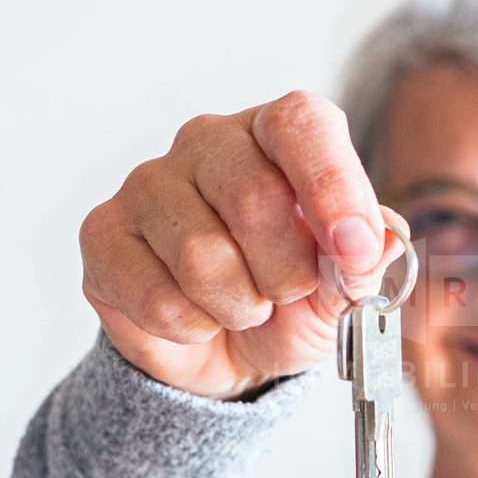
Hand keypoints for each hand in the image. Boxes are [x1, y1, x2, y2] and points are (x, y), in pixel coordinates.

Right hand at [79, 91, 406, 399]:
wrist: (230, 353)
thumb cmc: (291, 301)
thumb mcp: (344, 287)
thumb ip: (365, 261)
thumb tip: (373, 241)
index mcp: (276, 134)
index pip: (301, 124)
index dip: (332, 186)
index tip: (353, 249)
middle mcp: (209, 142)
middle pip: (254, 198)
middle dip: (287, 272)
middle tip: (288, 292)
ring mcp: (148, 182)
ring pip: (201, 256)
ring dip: (240, 306)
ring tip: (244, 307)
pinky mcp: (103, 232)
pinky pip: (156, 294)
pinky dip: (192, 326)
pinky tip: (198, 319)